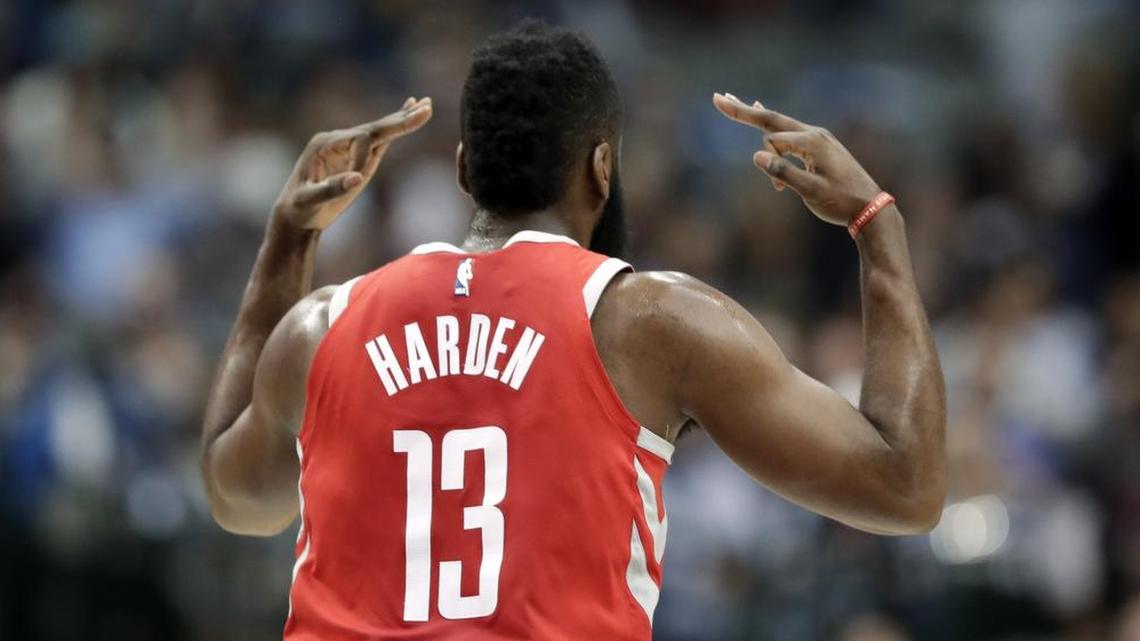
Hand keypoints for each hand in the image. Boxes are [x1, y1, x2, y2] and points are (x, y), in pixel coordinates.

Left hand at [272, 97, 432, 229]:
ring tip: (425, 104)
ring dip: (403, 118)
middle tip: (426, 107)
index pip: (359, 140)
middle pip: (374, 127)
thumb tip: (358, 178)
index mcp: (324, 144)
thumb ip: (332, 188)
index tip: (358, 182)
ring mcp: (346, 146)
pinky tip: (408, 110)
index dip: (366, 158)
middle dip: (400, 120)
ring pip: (379, 130)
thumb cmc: (300, 209)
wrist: (295, 214)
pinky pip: (378, 139)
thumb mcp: (310, 201)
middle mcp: (336, 139)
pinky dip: (394, 127)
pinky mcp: (356, 156)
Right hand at [713, 93, 881, 226]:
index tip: (776, 190)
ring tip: (733, 101)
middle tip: (717, 97)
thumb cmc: (841, 202)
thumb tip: (755, 156)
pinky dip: (770, 125)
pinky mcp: (819, 147)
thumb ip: (783, 173)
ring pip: (779, 124)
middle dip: (743, 109)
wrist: (871, 208)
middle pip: (771, 118)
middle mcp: (814, 134)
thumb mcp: (811, 191)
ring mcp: (818, 138)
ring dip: (755, 118)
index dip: (768, 163)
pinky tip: (762, 110)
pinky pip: (789, 131)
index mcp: (812, 141)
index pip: (773, 142)